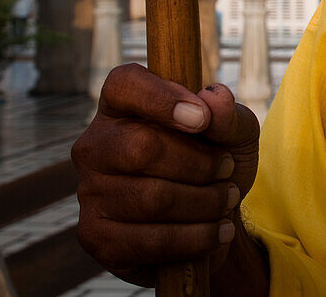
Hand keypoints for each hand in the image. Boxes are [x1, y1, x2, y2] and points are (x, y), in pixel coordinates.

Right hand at [72, 63, 260, 286]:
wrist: (210, 223)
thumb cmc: (215, 164)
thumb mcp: (235, 134)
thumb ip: (229, 114)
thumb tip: (214, 100)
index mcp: (122, 107)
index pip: (124, 84)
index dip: (162, 98)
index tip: (202, 120)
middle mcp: (95, 146)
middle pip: (142, 147)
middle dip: (200, 163)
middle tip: (227, 170)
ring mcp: (89, 193)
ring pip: (152, 198)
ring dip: (205, 202)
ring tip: (227, 200)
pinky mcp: (96, 237)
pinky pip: (149, 240)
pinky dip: (196, 238)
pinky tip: (218, 232)